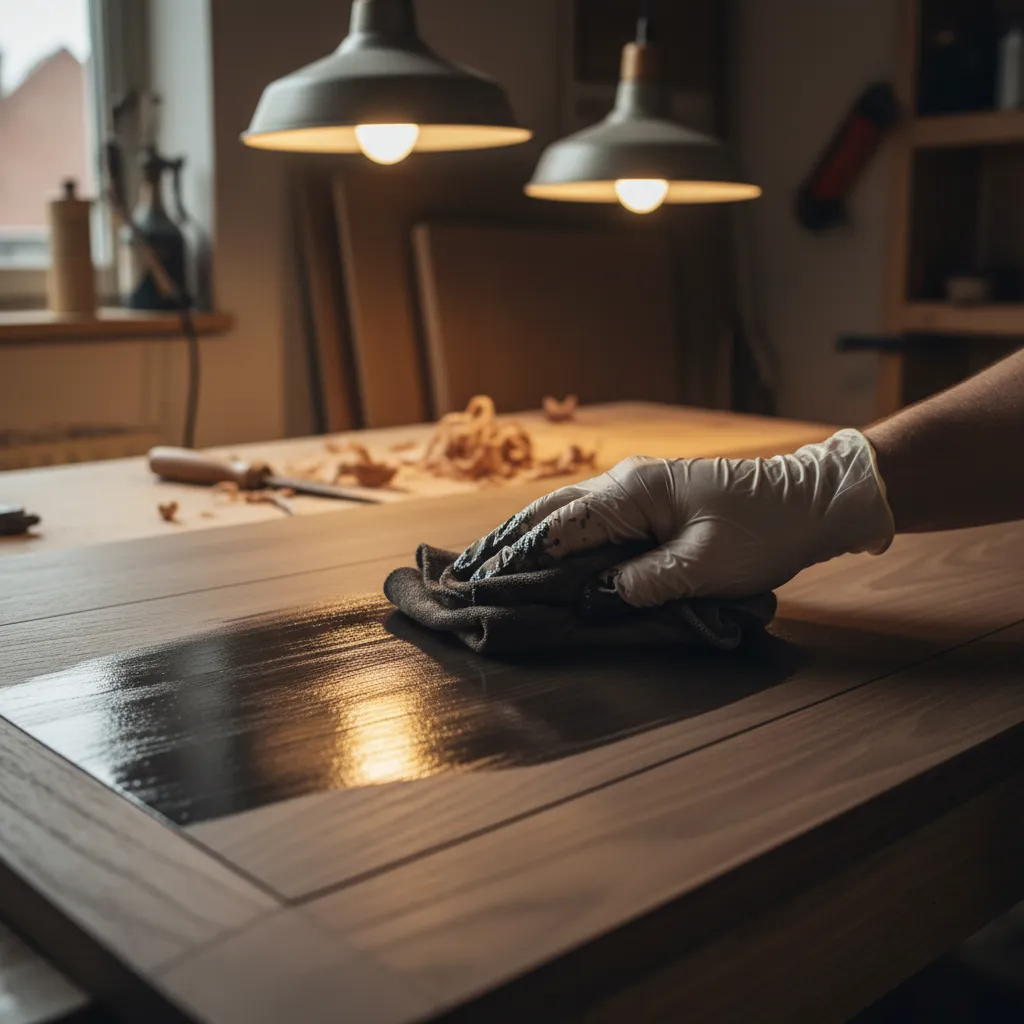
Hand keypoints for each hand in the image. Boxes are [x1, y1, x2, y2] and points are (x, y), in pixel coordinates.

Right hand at [453, 430, 894, 606]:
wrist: (810, 501)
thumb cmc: (764, 531)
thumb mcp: (705, 566)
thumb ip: (643, 582)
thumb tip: (592, 597)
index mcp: (633, 492)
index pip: (560, 527)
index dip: (518, 556)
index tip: (481, 580)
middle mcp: (624, 482)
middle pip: (550, 512)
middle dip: (507, 540)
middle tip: (463, 569)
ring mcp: (635, 487)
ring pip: (565, 511)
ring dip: (527, 536)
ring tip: (487, 559)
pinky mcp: (647, 500)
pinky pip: (590, 518)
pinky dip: (557, 535)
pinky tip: (542, 550)